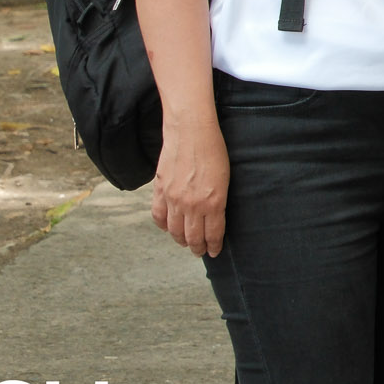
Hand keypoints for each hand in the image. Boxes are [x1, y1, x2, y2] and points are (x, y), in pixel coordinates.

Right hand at [151, 119, 228, 256]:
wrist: (191, 131)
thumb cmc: (214, 150)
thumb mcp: (225, 178)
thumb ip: (217, 200)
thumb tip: (214, 217)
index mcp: (213, 202)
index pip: (213, 234)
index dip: (213, 246)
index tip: (214, 251)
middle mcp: (192, 205)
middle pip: (193, 237)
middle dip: (198, 248)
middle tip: (200, 251)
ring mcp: (174, 199)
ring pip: (175, 231)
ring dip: (181, 240)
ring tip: (185, 242)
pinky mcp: (160, 190)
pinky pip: (158, 216)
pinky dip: (163, 226)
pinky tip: (168, 227)